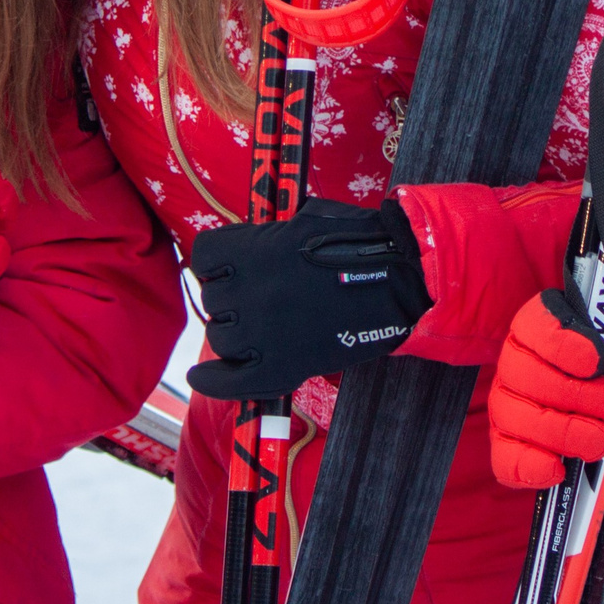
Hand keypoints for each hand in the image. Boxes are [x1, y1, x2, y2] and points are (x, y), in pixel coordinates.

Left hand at [185, 198, 431, 400]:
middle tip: (261, 299)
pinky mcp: (281, 367)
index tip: (228, 268)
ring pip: (221, 339)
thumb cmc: (358, 243)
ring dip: (234, 334)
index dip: (215, 264)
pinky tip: (202, 377)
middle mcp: (250, 291)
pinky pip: (229, 382)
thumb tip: (243, 251)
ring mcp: (263, 333)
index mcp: (253, 250)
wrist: (401, 281)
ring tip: (262, 328)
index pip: (204, 257)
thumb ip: (266, 237)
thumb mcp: (304, 221)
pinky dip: (213, 381)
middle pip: (213, 301)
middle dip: (231, 299)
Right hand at [486, 293, 603, 517]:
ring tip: (601, 442)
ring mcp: (507, 404)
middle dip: (576, 395)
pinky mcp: (507, 444)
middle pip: (526, 376)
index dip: (563, 345)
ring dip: (562, 433)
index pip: (537, 326)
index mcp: (539, 326)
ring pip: (515, 417)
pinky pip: (505, 459)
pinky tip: (558, 470)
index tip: (596, 361)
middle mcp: (515, 362)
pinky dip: (529, 466)